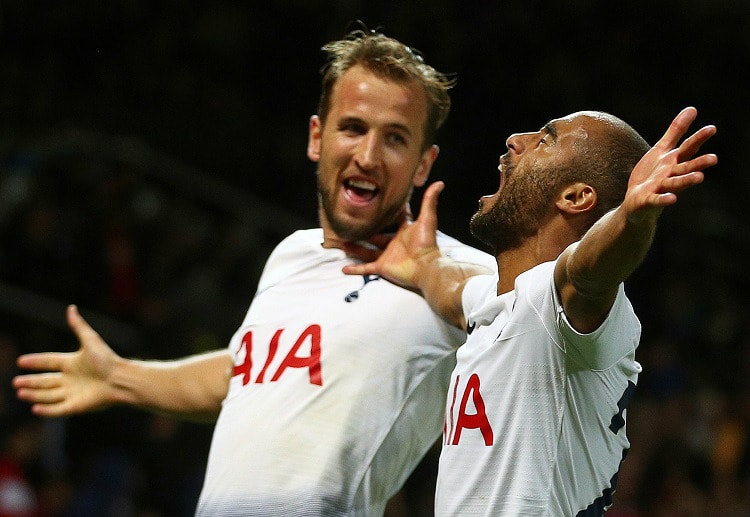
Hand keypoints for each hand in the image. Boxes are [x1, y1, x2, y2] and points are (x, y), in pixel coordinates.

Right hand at [13, 305, 120, 416]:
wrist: (121, 379)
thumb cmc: (107, 359)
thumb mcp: (90, 340)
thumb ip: (78, 326)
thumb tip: (71, 308)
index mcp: (72, 363)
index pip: (49, 362)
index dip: (35, 362)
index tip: (20, 361)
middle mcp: (71, 379)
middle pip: (45, 381)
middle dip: (30, 382)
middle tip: (15, 383)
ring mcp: (73, 393)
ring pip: (48, 395)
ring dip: (34, 395)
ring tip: (20, 393)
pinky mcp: (76, 406)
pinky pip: (58, 410)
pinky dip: (46, 410)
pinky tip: (34, 409)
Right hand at [343, 181, 444, 289]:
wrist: (425, 267)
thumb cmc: (426, 244)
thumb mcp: (427, 219)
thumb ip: (429, 201)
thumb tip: (439, 183)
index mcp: (404, 231)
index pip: (395, 218)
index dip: (389, 210)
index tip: (377, 201)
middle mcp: (394, 243)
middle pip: (376, 236)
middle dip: (365, 231)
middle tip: (352, 223)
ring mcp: (387, 256)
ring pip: (367, 251)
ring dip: (355, 248)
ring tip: (342, 241)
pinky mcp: (382, 267)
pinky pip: (366, 268)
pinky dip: (355, 269)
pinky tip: (343, 268)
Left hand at [625, 106, 716, 222]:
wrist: (636, 201)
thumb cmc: (653, 174)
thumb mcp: (662, 150)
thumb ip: (676, 131)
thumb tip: (692, 109)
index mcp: (674, 161)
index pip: (688, 148)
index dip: (698, 138)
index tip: (712, 128)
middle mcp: (671, 174)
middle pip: (686, 167)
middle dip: (699, 163)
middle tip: (714, 159)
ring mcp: (660, 188)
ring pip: (676, 183)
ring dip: (687, 180)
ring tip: (700, 177)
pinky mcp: (648, 199)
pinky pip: (657, 199)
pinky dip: (664, 199)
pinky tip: (672, 199)